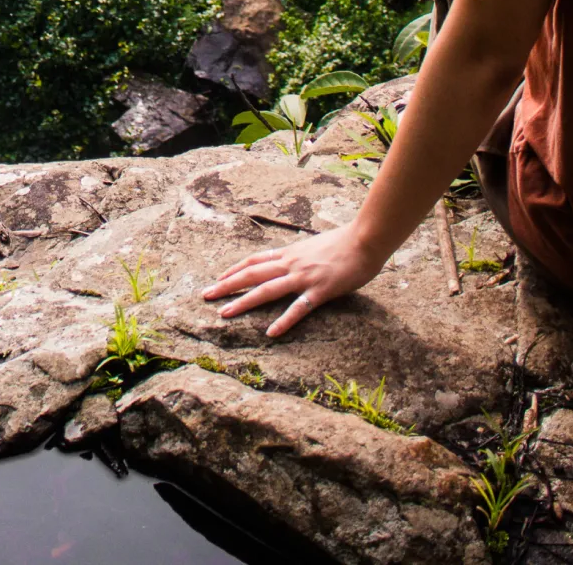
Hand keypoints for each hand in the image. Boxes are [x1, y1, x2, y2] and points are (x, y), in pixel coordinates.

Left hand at [202, 222, 386, 337]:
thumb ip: (303, 254)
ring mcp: (304, 277)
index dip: (235, 270)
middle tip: (205, 296)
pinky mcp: (320, 290)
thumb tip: (295, 259)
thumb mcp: (317, 245)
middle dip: (227, 285)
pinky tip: (271, 333)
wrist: (366, 239)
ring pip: (267, 290)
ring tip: (224, 313)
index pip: (256, 261)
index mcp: (291, 252)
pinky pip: (298, 308)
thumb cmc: (347, 241)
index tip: (218, 279)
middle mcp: (292, 263)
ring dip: (243, 302)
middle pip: (252, 274)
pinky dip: (284, 321)